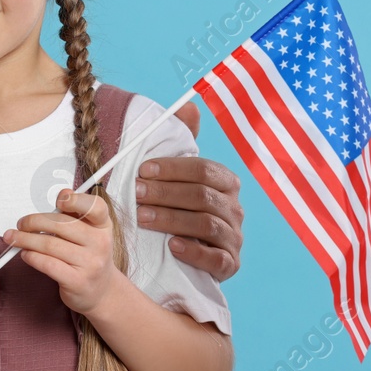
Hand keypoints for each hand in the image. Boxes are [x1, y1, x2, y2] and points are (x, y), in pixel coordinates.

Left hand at [4, 188, 121, 316]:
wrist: (101, 291)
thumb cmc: (89, 257)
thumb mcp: (89, 232)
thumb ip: (75, 212)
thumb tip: (65, 192)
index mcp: (103, 226)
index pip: (95, 206)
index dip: (76, 200)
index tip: (59, 201)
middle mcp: (100, 244)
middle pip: (61, 224)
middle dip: (34, 222)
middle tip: (21, 224)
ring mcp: (90, 264)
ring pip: (50, 245)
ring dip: (26, 240)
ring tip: (14, 238)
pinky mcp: (78, 281)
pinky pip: (48, 264)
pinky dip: (32, 257)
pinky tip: (25, 254)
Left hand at [137, 102, 244, 280]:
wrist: (182, 255)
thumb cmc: (178, 207)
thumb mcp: (179, 176)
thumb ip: (182, 142)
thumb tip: (190, 106)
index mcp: (226, 182)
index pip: (204, 169)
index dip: (173, 168)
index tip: (143, 170)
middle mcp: (235, 208)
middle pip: (202, 195)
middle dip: (166, 193)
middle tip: (135, 193)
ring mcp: (234, 237)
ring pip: (206, 224)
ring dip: (171, 218)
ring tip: (141, 217)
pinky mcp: (229, 264)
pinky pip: (216, 258)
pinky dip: (194, 251)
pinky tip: (171, 246)